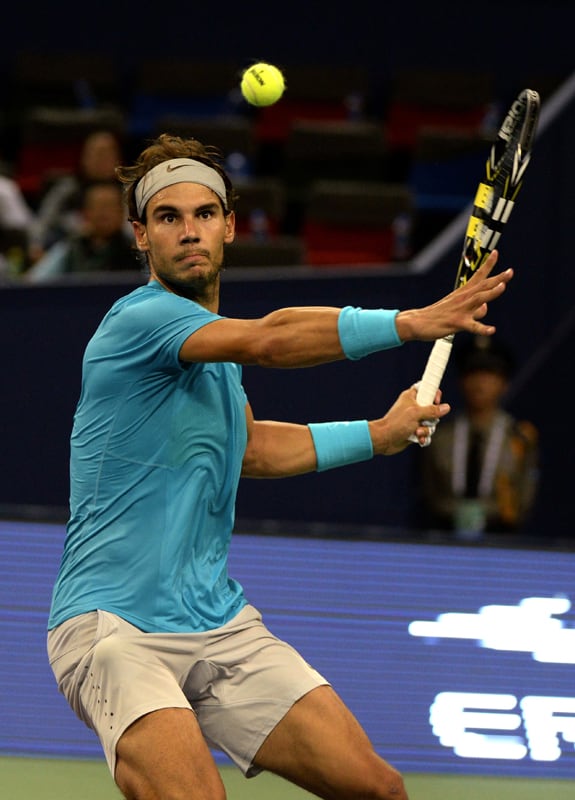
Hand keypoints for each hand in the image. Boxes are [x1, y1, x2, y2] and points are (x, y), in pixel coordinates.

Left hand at [369, 386, 449, 454]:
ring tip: (417, 432)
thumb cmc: (396, 423)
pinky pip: (427, 433)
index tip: (436, 400)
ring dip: (426, 429)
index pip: (426, 388)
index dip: (433, 393)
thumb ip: (432, 410)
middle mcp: (414, 407)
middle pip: (433, 408)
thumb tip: (446, 407)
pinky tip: (418, 440)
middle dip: (432, 418)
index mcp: (411, 397)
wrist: (385, 439)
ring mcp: (415, 420)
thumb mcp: (416, 413)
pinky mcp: (415, 431)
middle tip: (425, 420)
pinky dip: (424, 437)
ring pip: (431, 423)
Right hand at [395, 251, 512, 342]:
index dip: (488, 264)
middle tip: (510, 271)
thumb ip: (474, 308)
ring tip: (502, 287)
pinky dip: (483, 328)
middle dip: (497, 278)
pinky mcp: (457, 323)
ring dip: (491, 293)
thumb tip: (485, 307)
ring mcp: (460, 310)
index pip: (478, 275)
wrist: (417, 322)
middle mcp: (463, 299)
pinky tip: (492, 330)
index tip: (496, 252)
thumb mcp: (456, 308)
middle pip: (483, 285)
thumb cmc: (437, 315)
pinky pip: (472, 326)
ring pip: (479, 299)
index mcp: (462, 293)